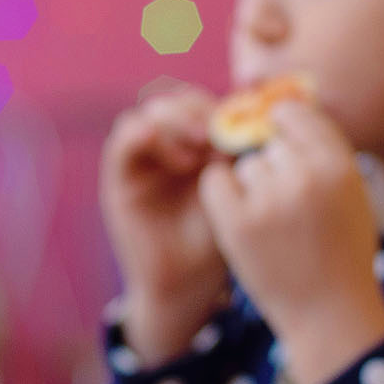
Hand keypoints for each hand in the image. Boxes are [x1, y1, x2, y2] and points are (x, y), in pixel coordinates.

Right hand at [99, 85, 229, 364]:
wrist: (187, 284)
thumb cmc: (220, 242)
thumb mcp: (238, 195)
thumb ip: (241, 157)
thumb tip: (262, 117)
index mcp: (201, 147)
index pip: (205, 103)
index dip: (221, 104)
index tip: (245, 119)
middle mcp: (171, 146)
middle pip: (177, 100)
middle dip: (198, 107)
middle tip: (218, 126)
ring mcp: (144, 159)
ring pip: (151, 112)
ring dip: (174, 118)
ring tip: (199, 143)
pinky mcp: (121, 176)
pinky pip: (124, 139)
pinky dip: (144, 134)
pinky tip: (176, 156)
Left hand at [198, 102, 383, 383]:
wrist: (328, 314)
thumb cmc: (342, 250)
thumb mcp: (352, 194)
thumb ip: (323, 150)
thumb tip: (282, 105)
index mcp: (340, 167)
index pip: (298, 114)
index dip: (287, 126)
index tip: (285, 145)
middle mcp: (305, 178)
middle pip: (269, 141)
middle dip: (272, 162)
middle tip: (286, 201)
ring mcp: (268, 200)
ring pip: (244, 164)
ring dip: (250, 183)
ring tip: (271, 221)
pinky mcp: (235, 223)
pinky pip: (215, 180)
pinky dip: (222, 193)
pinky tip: (239, 215)